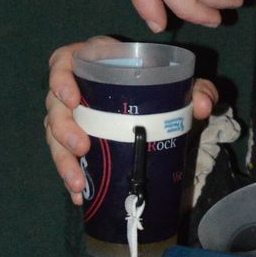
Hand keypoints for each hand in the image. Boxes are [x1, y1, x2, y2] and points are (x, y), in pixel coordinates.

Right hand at [46, 40, 216, 204]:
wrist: (160, 105)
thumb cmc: (161, 82)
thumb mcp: (180, 82)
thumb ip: (197, 88)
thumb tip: (201, 107)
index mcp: (95, 61)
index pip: (63, 61)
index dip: (60, 78)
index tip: (72, 100)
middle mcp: (76, 87)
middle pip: (54, 104)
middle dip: (63, 128)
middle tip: (82, 147)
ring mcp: (72, 115)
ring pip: (54, 134)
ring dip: (63, 159)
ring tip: (78, 182)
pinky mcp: (75, 139)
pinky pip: (64, 156)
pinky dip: (71, 176)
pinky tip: (79, 195)